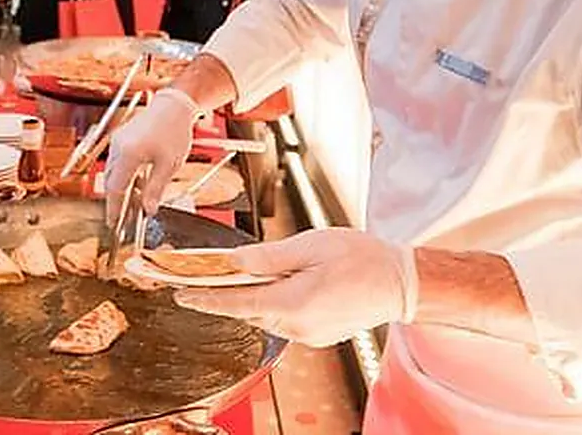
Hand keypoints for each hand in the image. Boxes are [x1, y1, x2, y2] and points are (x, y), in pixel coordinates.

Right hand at [103, 87, 199, 218]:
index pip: (115, 189)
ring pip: (114, 172)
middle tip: (122, 219)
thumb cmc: (174, 131)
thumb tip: (148, 211)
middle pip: (111, 182)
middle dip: (116, 201)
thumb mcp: (168, 165)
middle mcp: (118, 147)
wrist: (174, 105)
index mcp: (128, 155)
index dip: (113, 208)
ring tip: (132, 203)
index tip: (113, 223)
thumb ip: (155, 189)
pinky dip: (124, 176)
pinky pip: (118, 162)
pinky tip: (136, 184)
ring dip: (120, 188)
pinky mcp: (122, 138)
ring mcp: (118, 141)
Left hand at [173, 228, 418, 346]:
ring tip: (278, 267)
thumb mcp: (311, 245)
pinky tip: (294, 282)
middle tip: (220, 267)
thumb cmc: (361, 258)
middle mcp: (299, 326)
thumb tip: (234, 261)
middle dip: (233, 288)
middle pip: (248, 307)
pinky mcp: (316, 336)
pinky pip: (284, 318)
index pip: (236, 302)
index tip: (180, 294)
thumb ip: (268, 256)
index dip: (205, 298)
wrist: (401, 282)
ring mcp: (309, 335)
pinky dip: (279, 300)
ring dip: (260, 293)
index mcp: (294, 302)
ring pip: (266, 313)